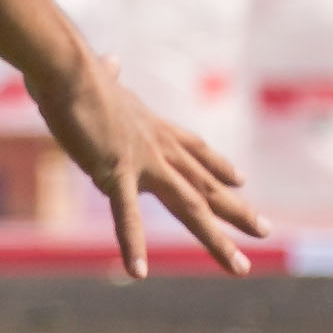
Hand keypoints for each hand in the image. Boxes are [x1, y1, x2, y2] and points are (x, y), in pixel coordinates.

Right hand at [37, 46, 269, 280]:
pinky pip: (127, 215)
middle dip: (236, 210)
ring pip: (190, 206)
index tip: (240, 180)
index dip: (219, 166)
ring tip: (240, 267)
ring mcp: (143, 163)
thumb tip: (108, 60)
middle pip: (205, 184)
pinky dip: (132, 244)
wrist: (67, 67)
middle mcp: (158, 147)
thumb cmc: (74, 69)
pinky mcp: (116, 173)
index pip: (194, 149)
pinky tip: (138, 272)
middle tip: (265, 232)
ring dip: (216, 239)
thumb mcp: (98, 74)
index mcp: (152, 125)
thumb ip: (106, 73)